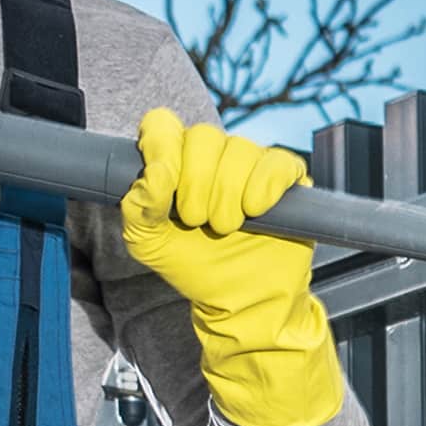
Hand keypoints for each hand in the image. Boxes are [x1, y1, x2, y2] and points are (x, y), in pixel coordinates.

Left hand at [116, 106, 344, 425]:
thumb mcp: (149, 243)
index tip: (165, 184)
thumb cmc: (196, 268)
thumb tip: (153, 176)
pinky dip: (264, 185)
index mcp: (175, 161)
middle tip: (199, 222)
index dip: (162, 146)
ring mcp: (251, 164)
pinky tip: (256, 212)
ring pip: (239, 149)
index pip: (163, 124)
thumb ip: (138, 208)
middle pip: (203, 137)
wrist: (243, 301)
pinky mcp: (286, 178)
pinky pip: (277, 162)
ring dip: (228, 194)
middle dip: (197, 184)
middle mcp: (212, 156)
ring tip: (226, 228)